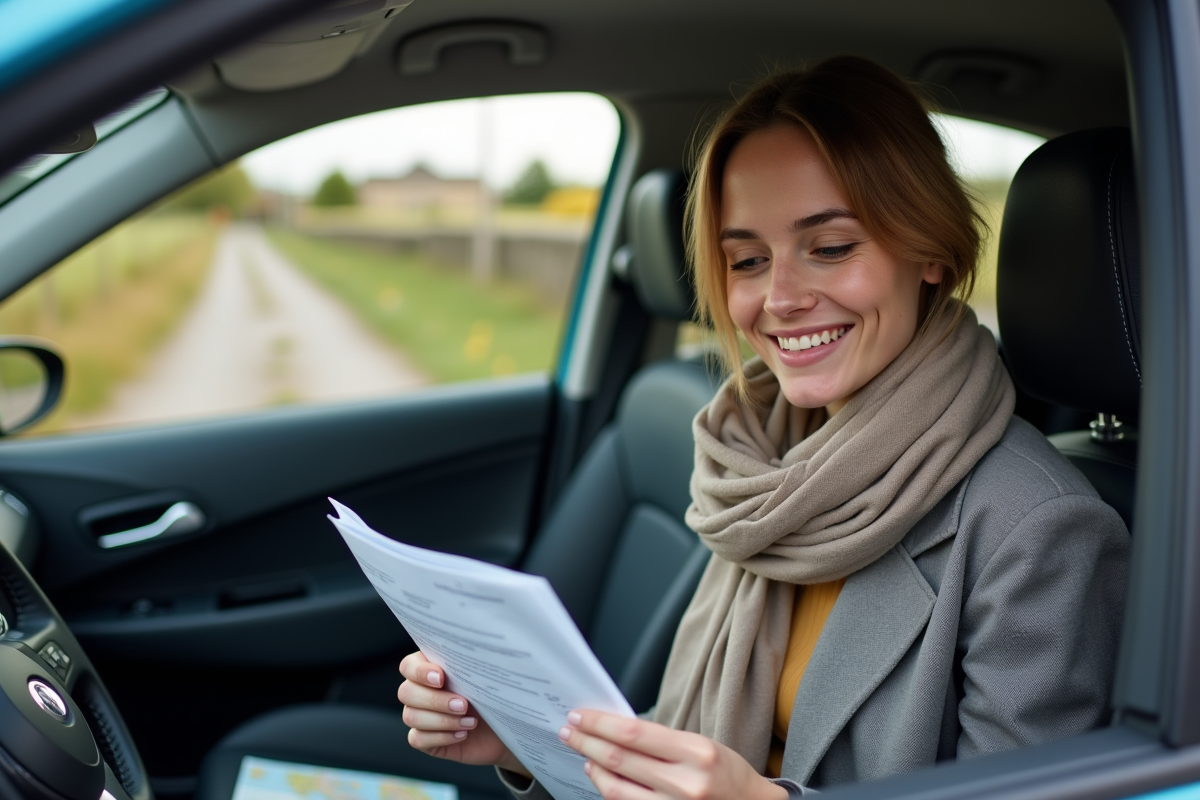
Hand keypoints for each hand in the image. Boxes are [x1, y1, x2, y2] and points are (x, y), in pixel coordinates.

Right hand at [397, 651, 530, 776]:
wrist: (506, 728)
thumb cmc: (494, 696)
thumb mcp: (484, 677)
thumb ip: (470, 664)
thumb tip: (474, 650)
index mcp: (430, 668)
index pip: (408, 666)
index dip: (419, 672)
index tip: (441, 678)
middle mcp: (420, 691)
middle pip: (406, 692)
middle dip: (435, 700)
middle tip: (463, 705)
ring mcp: (420, 716)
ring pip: (410, 716)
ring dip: (442, 720)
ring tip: (470, 722)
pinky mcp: (425, 740)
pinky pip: (417, 739)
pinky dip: (441, 737)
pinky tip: (462, 735)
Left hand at [559, 709, 786, 799]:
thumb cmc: (726, 772)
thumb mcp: (701, 745)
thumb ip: (661, 739)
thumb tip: (615, 727)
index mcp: (697, 752)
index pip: (634, 733)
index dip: (600, 723)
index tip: (580, 715)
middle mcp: (686, 783)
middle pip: (620, 759)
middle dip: (588, 742)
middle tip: (569, 730)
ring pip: (617, 788)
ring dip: (593, 767)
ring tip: (583, 753)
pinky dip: (608, 789)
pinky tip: (600, 777)